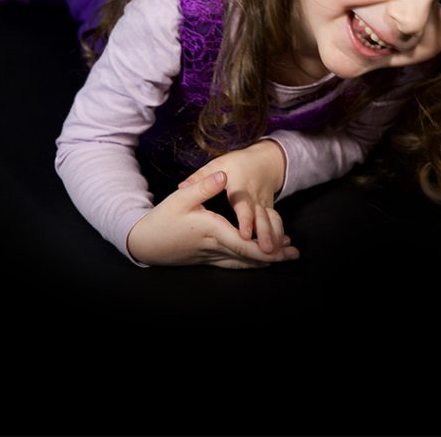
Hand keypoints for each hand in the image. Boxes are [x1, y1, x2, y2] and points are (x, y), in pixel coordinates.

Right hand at [126, 169, 298, 268]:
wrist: (145, 243)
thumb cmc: (163, 219)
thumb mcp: (181, 197)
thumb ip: (204, 186)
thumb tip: (224, 175)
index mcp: (212, 231)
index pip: (244, 244)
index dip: (265, 247)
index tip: (283, 245)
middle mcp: (216, 247)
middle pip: (249, 257)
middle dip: (274, 255)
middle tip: (295, 253)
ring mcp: (212, 256)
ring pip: (244, 263)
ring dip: (265, 260)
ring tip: (285, 255)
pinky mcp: (209, 258)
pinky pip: (234, 264)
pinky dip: (250, 262)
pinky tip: (260, 260)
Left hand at [178, 140, 288, 253]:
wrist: (265, 160)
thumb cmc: (237, 164)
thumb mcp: (218, 163)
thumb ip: (201, 177)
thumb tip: (181, 187)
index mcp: (239, 186)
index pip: (243, 204)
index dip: (245, 219)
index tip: (245, 234)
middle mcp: (254, 196)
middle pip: (261, 216)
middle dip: (265, 233)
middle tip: (266, 250)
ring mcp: (264, 203)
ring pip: (272, 220)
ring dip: (275, 237)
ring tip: (275, 253)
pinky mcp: (270, 209)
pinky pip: (277, 222)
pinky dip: (280, 235)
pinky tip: (280, 249)